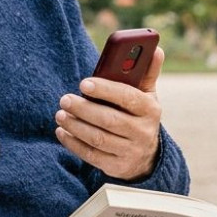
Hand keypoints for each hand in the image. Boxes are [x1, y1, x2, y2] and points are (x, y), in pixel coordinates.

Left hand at [55, 46, 163, 180]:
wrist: (147, 155)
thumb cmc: (139, 115)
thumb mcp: (147, 95)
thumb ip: (147, 72)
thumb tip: (156, 49)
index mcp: (150, 109)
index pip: (128, 97)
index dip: (105, 90)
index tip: (84, 83)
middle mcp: (143, 132)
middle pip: (110, 120)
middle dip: (84, 109)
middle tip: (65, 99)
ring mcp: (130, 152)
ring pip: (98, 139)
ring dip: (76, 126)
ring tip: (60, 114)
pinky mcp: (117, 167)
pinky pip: (91, 155)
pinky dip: (74, 144)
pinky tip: (62, 132)